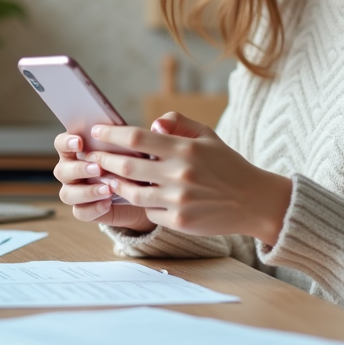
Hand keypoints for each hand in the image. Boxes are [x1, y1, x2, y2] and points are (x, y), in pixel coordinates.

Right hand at [52, 131, 154, 231]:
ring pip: (67, 193)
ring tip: (108, 188)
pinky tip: (108, 203)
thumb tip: (160, 125)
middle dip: (78, 169)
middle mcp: (77, 168)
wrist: (154, 191)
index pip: (63, 142)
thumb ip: (162, 128)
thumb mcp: (158, 142)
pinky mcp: (89, 210)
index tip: (81, 142)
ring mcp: (81, 191)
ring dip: (85, 191)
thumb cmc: (149, 159)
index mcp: (84, 147)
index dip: (67, 141)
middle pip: (62, 170)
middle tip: (98, 168)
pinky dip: (92, 207)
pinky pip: (80, 212)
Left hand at [85, 112, 292, 244]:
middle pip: (127, 164)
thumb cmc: (228, 164)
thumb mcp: (208, 135)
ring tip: (105, 176)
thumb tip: (152, 124)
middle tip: (90, 155)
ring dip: (114, 183)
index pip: (137, 137)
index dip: (112, 134)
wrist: (253, 201)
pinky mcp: (179, 220)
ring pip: (132, 191)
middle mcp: (179, 174)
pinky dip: (142, 202)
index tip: (97, 132)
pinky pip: (149, 211)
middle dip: (103, 159)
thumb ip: (178, 124)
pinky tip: (137, 195)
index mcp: (185, 149)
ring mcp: (178, 199)